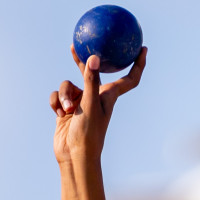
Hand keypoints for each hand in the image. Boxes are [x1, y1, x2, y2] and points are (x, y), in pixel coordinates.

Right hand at [51, 46, 145, 168]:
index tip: (143, 48)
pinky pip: (57, 96)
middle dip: (83, 59)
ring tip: (68, 110)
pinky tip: (59, 113)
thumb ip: (91, 81)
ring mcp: (80, 102)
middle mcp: (95, 96)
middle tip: (77, 44)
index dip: (138, 63)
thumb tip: (94, 57)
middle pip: (91, 72)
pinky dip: (56, 102)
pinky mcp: (66, 109)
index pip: (129, 78)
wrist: (73, 155)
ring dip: (64, 95)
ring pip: (67, 85)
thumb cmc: (88, 134)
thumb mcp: (90, 104)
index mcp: (109, 96)